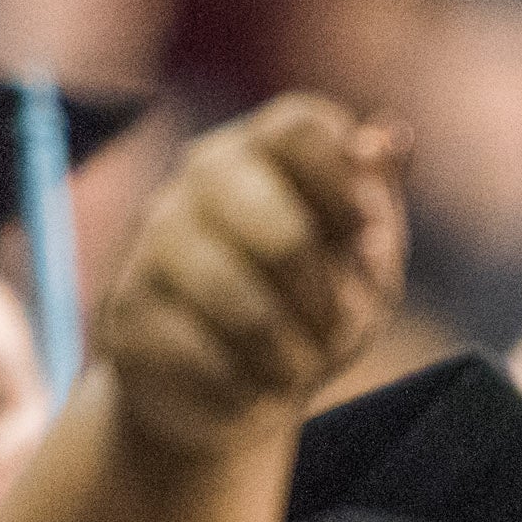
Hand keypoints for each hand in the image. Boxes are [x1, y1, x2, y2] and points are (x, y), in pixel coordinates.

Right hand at [93, 96, 408, 458]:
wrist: (232, 394)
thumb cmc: (308, 313)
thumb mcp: (362, 257)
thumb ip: (377, 194)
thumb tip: (393, 136)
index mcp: (260, 152)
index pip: (300, 127)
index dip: (346, 184)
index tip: (363, 232)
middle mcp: (199, 181)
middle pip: (282, 226)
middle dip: (322, 294)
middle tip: (332, 323)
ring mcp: (154, 241)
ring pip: (236, 297)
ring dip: (288, 349)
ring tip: (293, 364)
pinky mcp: (128, 308)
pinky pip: (201, 350)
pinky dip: (243, 381)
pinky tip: (246, 381)